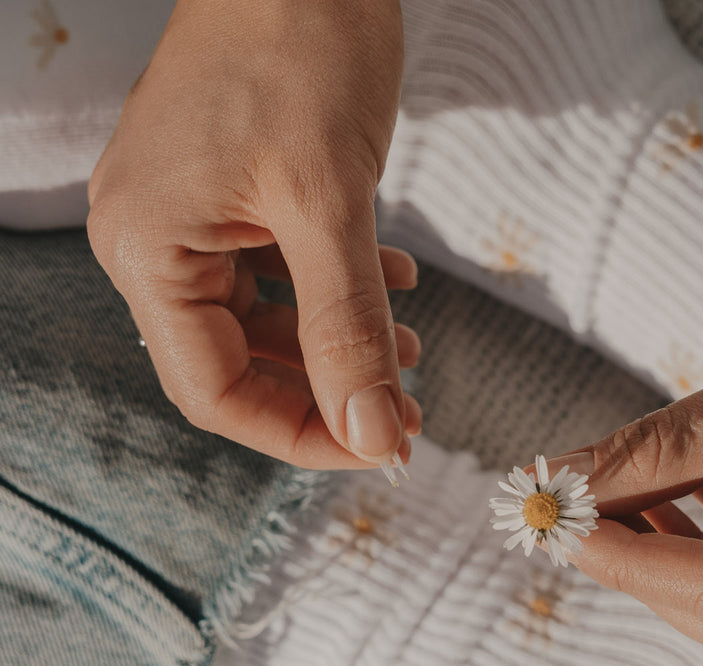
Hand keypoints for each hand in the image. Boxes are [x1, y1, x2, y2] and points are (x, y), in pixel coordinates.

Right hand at [87, 0, 420, 468]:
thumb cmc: (294, 40)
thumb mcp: (328, 202)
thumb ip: (347, 326)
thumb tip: (371, 434)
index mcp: (148, 251)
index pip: (216, 392)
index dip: (301, 433)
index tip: (381, 446)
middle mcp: (155, 244)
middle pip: (241, 365)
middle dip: (330, 393)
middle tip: (406, 410)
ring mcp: (195, 219)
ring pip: (269, 324)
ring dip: (342, 346)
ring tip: (413, 351)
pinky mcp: (237, 197)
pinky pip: (284, 272)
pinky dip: (341, 291)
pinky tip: (397, 281)